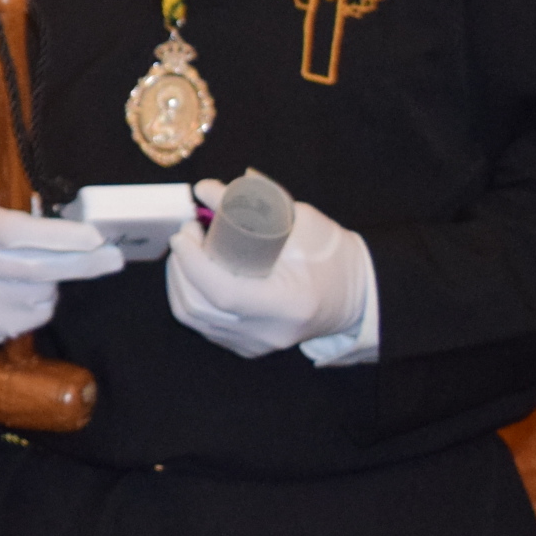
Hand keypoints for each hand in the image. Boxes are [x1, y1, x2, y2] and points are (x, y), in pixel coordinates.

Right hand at [0, 195, 120, 342]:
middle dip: (83, 263)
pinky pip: (35, 318)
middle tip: (113, 259)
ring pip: (41, 295)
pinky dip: (41, 304)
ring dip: (54, 283)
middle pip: (37, 269)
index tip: (96, 237)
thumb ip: (29, 215)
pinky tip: (24, 292)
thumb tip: (80, 230)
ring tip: (38, 271)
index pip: (18, 232)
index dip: (60, 236)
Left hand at [165, 179, 371, 358]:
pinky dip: (189, 295)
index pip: (223, 292)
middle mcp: (269, 332)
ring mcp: (257, 344)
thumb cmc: (333, 256)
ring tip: (189, 249)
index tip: (184, 233)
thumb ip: (251, 203)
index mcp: (289, 304)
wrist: (355, 294)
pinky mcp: (247, 346)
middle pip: (199, 308)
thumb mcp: (300, 222)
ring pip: (194, 317)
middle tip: (187, 233)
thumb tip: (204, 189)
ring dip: (180, 280)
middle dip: (181, 266)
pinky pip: (203, 324)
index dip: (193, 262)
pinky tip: (195, 271)